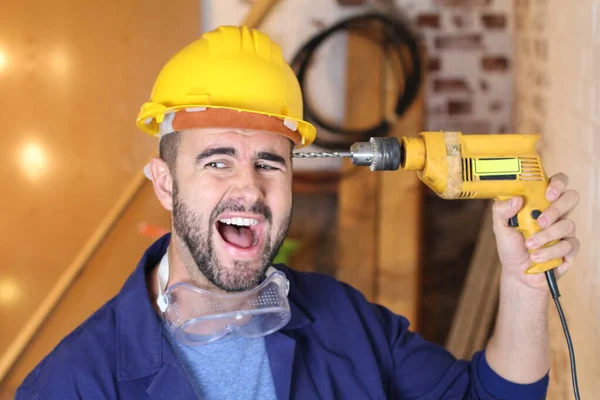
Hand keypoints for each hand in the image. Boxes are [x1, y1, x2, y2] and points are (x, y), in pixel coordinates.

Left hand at [491, 173, 579, 290]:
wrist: (517, 273)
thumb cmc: (511, 246)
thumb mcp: (500, 227)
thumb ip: (501, 210)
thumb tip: (516, 199)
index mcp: (539, 203)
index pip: (557, 183)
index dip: (557, 183)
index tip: (548, 194)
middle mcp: (556, 213)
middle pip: (571, 198)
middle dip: (557, 209)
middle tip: (541, 221)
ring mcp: (564, 230)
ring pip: (568, 224)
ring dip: (546, 236)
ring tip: (530, 245)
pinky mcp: (570, 248)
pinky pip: (569, 245)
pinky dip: (551, 252)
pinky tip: (538, 257)